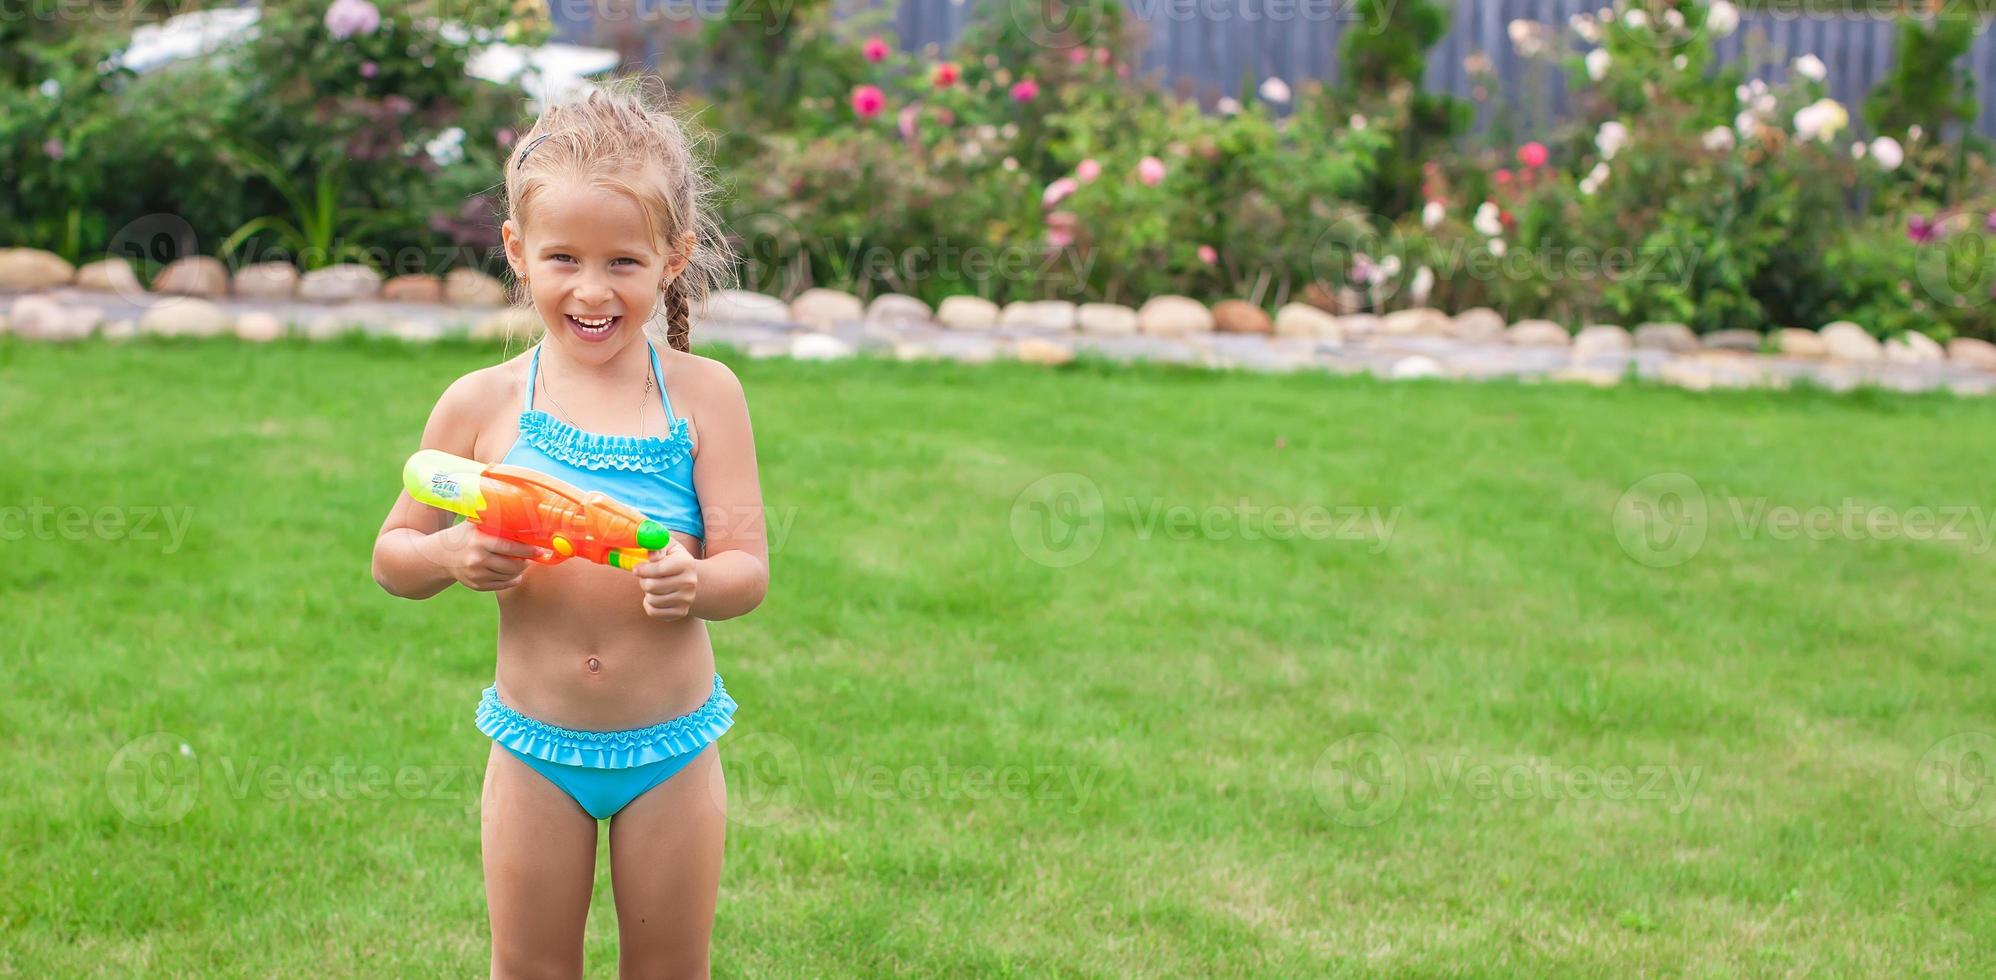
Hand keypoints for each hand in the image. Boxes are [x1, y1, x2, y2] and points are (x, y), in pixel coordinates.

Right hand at [426, 522, 546, 591]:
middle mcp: (477, 560)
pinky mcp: (477, 586)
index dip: (528, 550)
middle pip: (513, 565)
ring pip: (510, 576)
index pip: (510, 547)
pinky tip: (514, 572)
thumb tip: (521, 512)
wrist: (440, 556)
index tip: (540, 549)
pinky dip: (512, 579)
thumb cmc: (464, 535)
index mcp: (479, 541)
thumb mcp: (475, 524)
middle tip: (532, 556)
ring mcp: (477, 575)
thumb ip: (494, 520)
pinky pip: (503, 585)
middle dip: (526, 561)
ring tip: (522, 561)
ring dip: (520, 570)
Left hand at [636, 543, 697, 620]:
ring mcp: (687, 599)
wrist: (686, 577)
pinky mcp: (681, 612)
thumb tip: (652, 556)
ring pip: (652, 600)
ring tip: (653, 585)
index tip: (635, 569)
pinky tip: (655, 596)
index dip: (642, 569)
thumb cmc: (670, 558)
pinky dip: (649, 605)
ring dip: (647, 593)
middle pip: (651, 586)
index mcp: (687, 563)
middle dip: (643, 580)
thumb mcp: (665, 546)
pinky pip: (653, 612)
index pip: (658, 569)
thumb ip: (656, 546)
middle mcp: (690, 582)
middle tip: (645, 577)